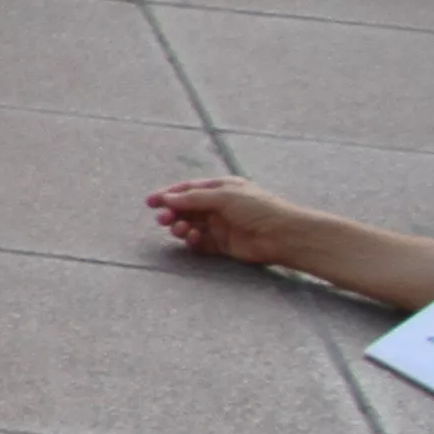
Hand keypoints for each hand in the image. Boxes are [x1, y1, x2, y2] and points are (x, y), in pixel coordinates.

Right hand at [148, 176, 334, 268]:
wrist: (283, 235)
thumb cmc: (258, 209)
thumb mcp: (224, 196)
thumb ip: (194, 198)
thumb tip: (168, 198)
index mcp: (222, 188)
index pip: (189, 189)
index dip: (168, 194)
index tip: (150, 202)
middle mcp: (220, 206)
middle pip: (187, 208)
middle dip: (172, 212)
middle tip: (162, 220)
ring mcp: (221, 225)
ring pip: (191, 225)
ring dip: (181, 227)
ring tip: (179, 230)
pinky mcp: (223, 245)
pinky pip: (200, 242)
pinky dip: (192, 241)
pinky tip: (192, 239)